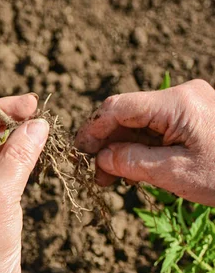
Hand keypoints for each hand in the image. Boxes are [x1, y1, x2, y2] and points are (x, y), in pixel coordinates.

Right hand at [75, 79, 214, 205]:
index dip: (92, 130)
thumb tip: (101, 157)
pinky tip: (133, 167)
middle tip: (95, 174)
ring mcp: (189, 103)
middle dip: (107, 142)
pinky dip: (141, 146)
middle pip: (127, 113)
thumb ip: (132, 161)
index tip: (79, 154)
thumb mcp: (176, 174)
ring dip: (123, 147)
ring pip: (140, 121)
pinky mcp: (194, 116)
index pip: (118, 107)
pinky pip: (157, 127)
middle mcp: (182, 95)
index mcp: (177, 103)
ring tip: (112, 177)